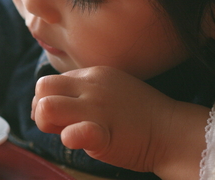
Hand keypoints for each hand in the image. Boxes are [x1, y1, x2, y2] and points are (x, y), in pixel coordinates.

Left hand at [32, 66, 208, 178]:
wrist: (173, 132)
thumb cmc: (138, 116)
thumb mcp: (108, 91)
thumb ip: (80, 92)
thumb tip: (42, 107)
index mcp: (91, 74)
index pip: (50, 82)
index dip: (49, 102)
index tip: (63, 118)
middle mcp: (91, 86)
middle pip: (42, 87)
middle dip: (41, 109)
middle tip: (58, 126)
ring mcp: (96, 108)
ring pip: (46, 106)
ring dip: (48, 124)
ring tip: (67, 134)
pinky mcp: (104, 134)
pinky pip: (76, 132)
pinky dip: (70, 137)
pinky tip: (77, 140)